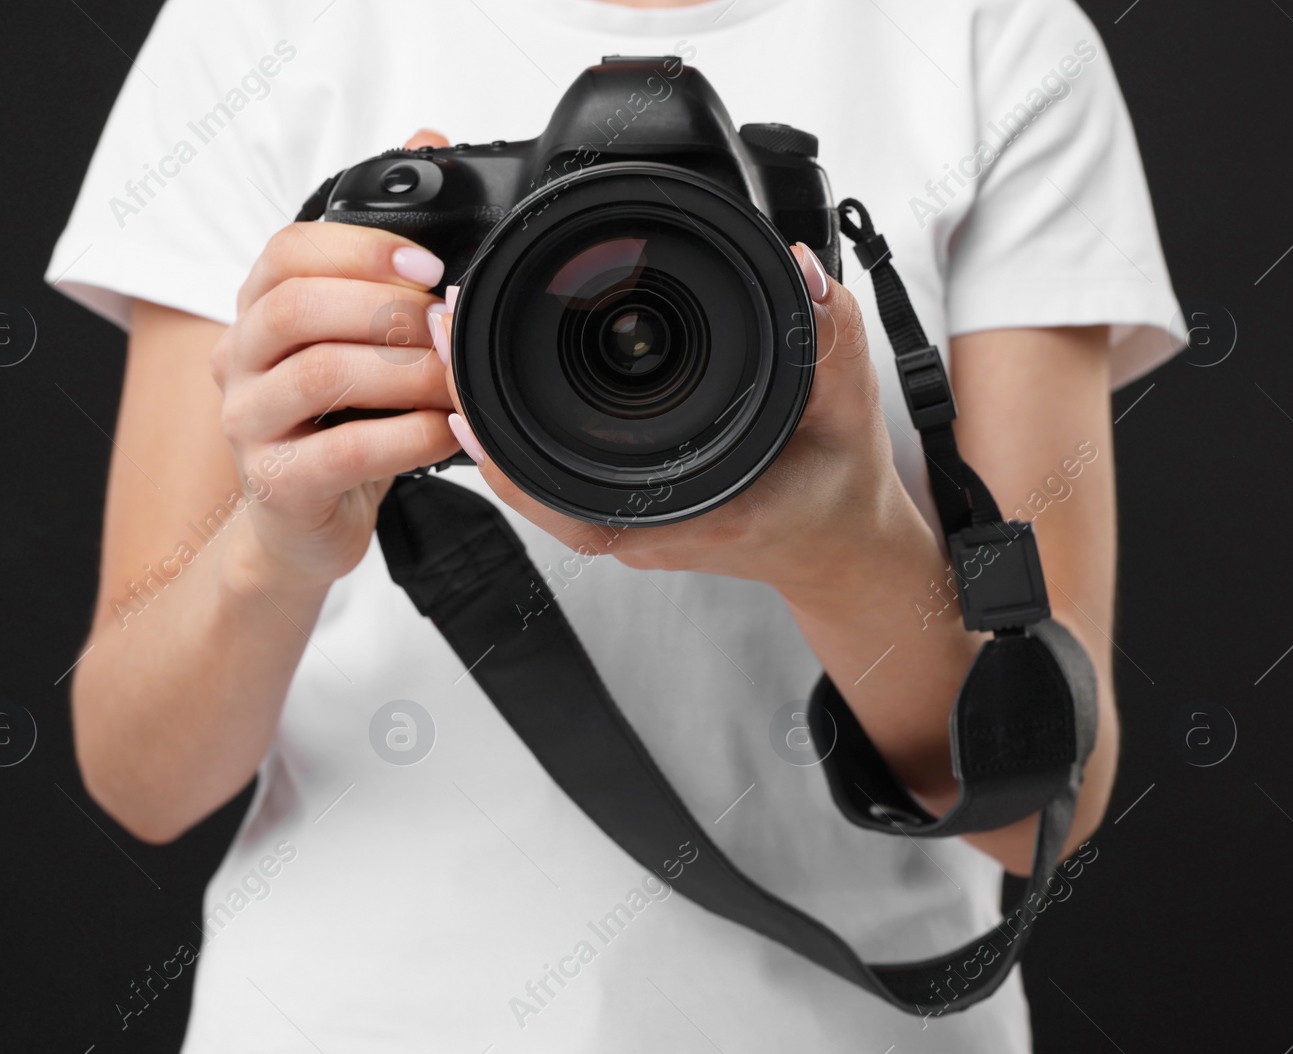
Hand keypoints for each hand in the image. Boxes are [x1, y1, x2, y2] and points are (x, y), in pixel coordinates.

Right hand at [211, 130, 460, 588]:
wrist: (302, 522)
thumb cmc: (338, 421)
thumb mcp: (361, 332)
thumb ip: (386, 248)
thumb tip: (428, 141)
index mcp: (259, 309)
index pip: (287, 252)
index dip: (361, 250)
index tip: (429, 266)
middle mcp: (241, 359)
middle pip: (295, 306)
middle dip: (386, 310)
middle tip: (448, 328)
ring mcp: (248, 424)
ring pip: (319, 374)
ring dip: (404, 373)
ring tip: (455, 383)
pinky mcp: (274, 485)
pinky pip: (342, 450)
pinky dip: (407, 437)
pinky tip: (445, 433)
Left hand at [434, 247, 919, 595]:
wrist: (838, 545)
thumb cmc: (838, 491)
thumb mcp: (849, 410)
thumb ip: (831, 339)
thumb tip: (801, 269)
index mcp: (684, 514)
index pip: (569, 498)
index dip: (507, 453)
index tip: (464, 393)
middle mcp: (642, 524)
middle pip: (532, 476)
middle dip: (481, 405)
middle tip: (443, 329)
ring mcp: (628, 516)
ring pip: (536, 472)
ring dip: (494, 408)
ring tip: (458, 336)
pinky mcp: (626, 500)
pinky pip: (556, 468)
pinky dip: (520, 421)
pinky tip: (498, 371)